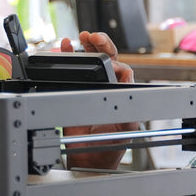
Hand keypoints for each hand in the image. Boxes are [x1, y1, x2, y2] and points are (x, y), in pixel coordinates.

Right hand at [60, 31, 135, 169]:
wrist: (88, 158)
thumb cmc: (110, 144)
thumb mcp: (126, 126)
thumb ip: (129, 107)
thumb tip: (127, 87)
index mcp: (122, 92)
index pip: (122, 68)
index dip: (115, 60)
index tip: (107, 61)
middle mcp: (107, 87)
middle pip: (106, 58)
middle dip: (100, 44)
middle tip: (91, 36)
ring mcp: (91, 88)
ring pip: (90, 61)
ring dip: (85, 46)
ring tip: (79, 38)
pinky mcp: (74, 91)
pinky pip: (72, 71)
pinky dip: (68, 56)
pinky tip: (65, 46)